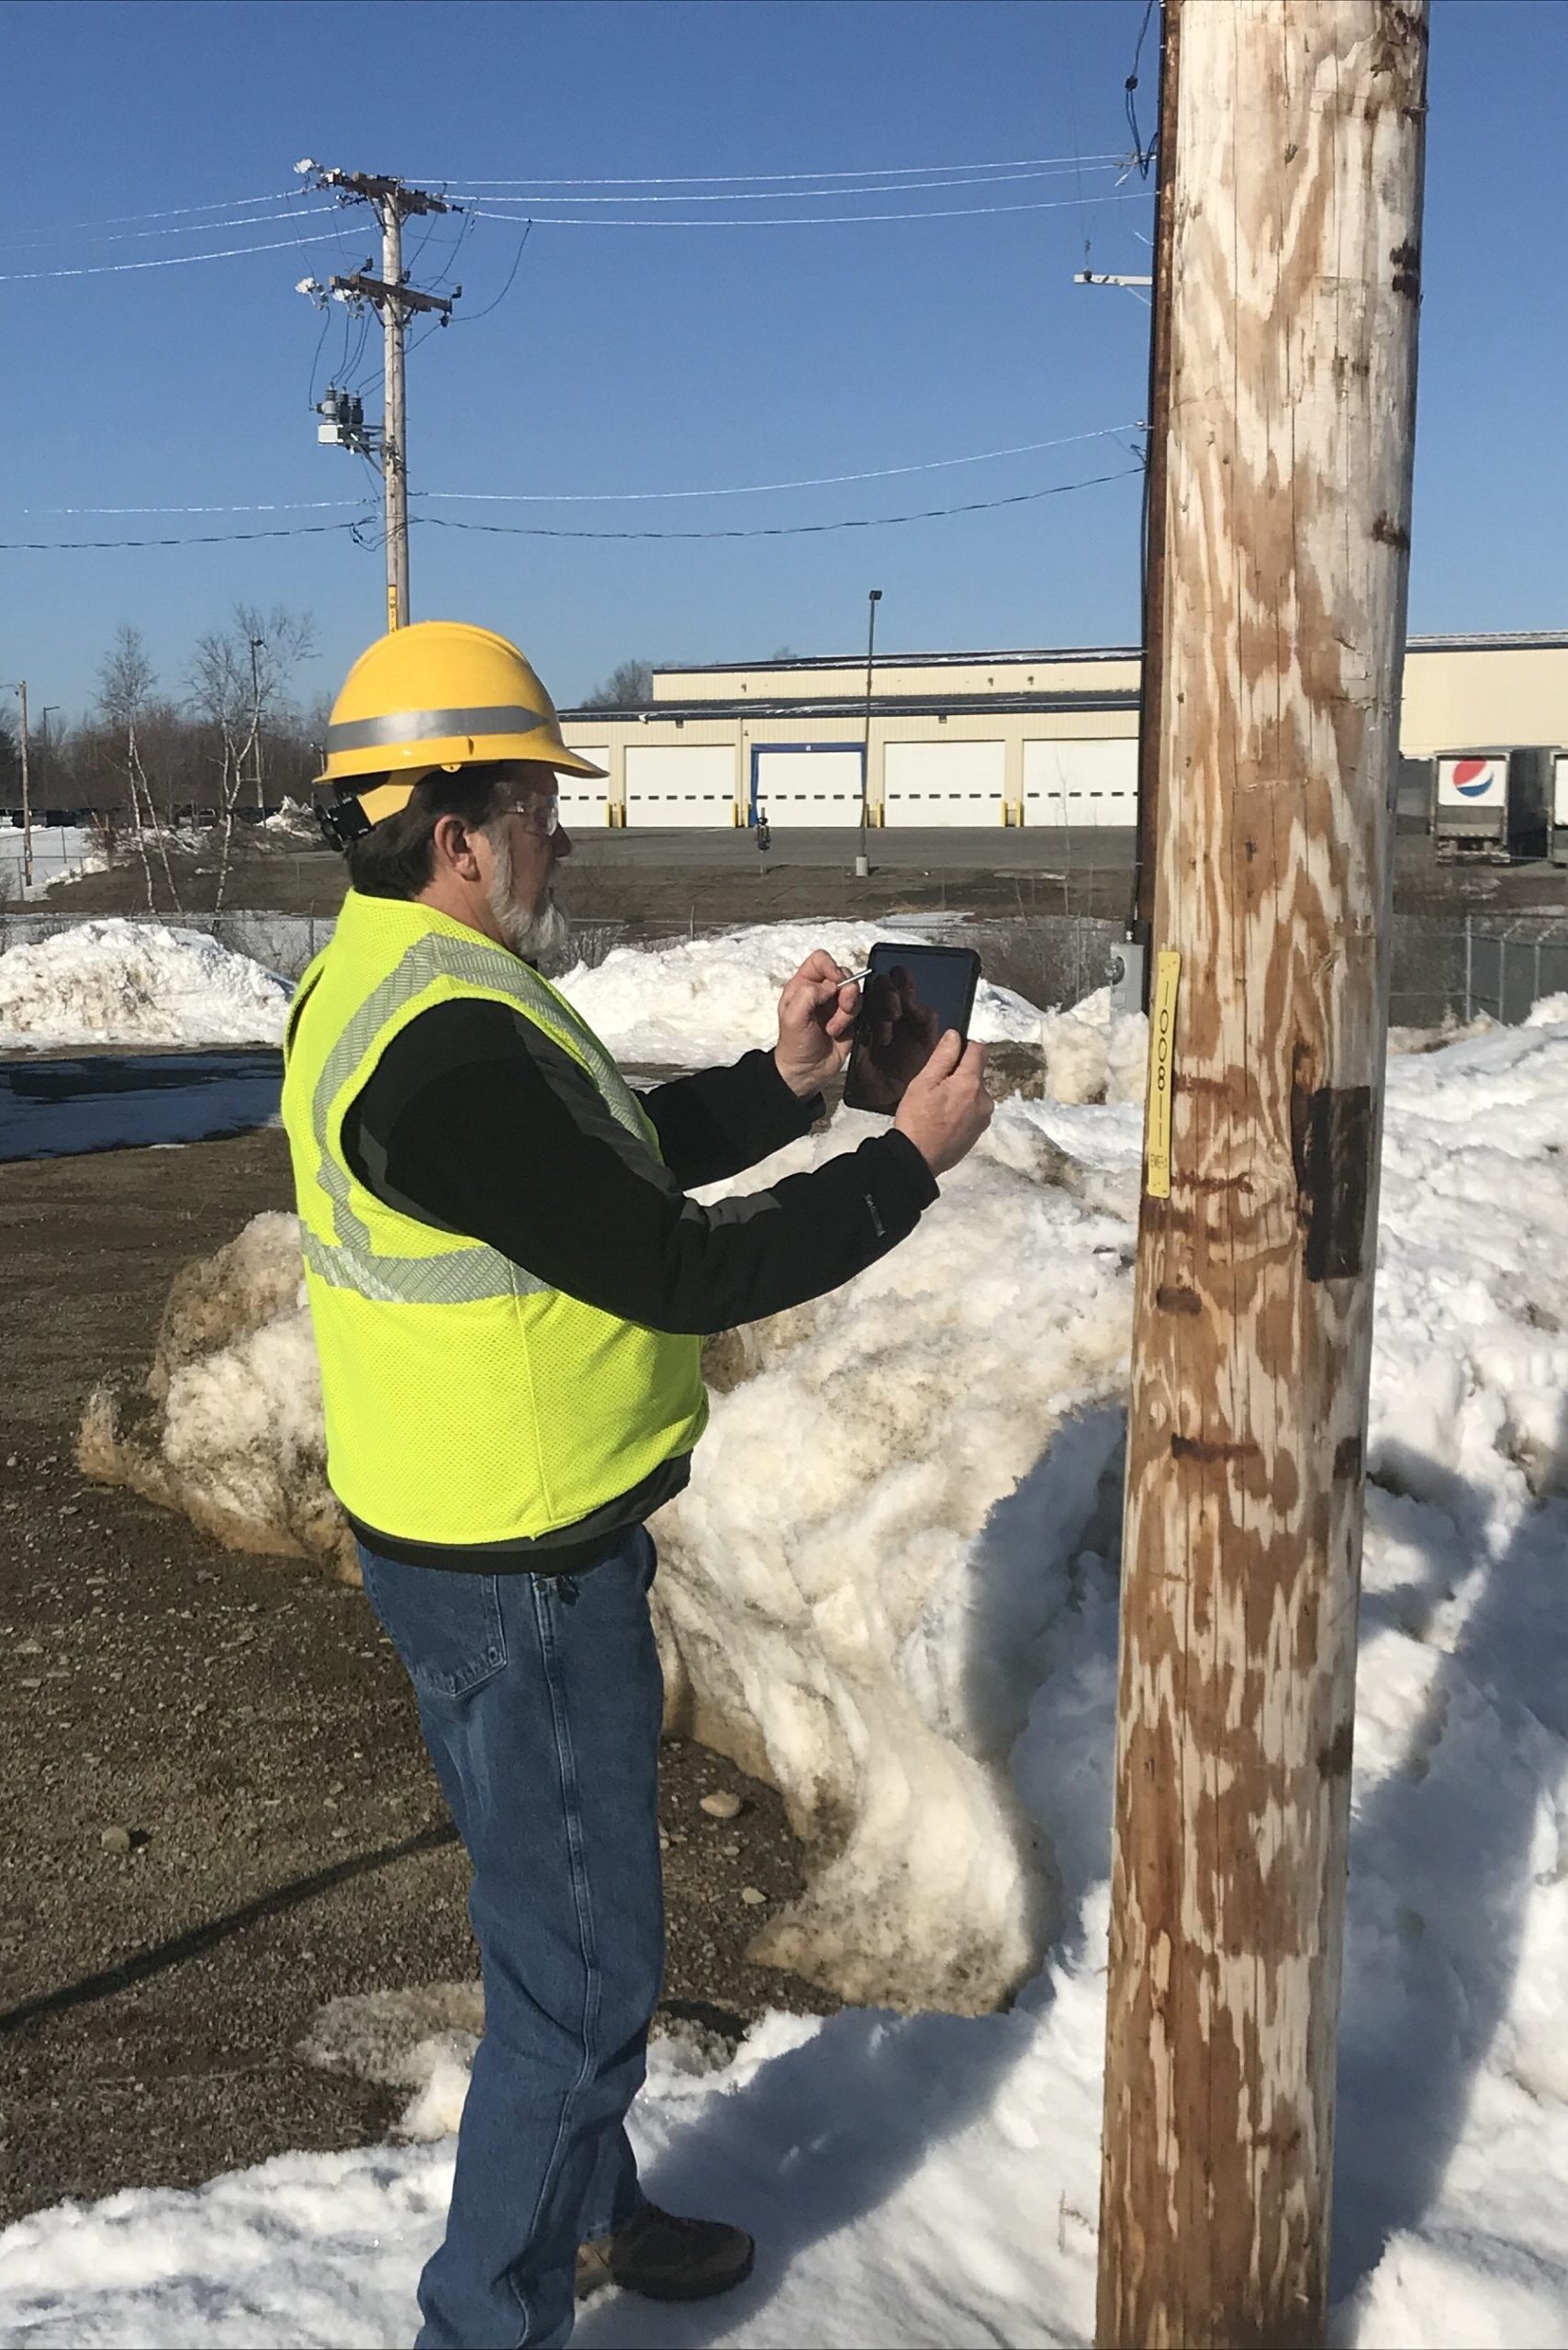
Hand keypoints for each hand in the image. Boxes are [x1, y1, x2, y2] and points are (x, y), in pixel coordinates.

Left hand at [774, 950, 859, 1097]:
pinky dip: (851, 1020)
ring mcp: (836, 1004)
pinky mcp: (849, 1018)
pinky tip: (838, 1032)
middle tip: (838, 1007)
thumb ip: (809, 993)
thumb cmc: (794, 1045)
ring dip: (847, 1009)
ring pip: (854, 992)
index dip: (831, 966)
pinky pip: (860, 1008)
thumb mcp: (793, 1017)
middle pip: (843, 974)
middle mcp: (821, 991)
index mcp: (803, 985)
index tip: (835, 981)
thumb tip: (831, 985)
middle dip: (844, 991)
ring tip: (833, 1027)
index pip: (820, 960)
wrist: (806, 1072)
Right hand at [894, 1029, 991, 1175]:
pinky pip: (973, 1111)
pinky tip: (943, 1119)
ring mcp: (983, 1117)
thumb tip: (955, 1036)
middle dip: (958, 1075)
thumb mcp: (923, 1083)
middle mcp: (984, 1099)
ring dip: (960, 1094)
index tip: (948, 1055)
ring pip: (974, 1093)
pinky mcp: (979, 1131)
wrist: (917, 1160)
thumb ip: (943, 1056)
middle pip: (976, 1073)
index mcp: (971, 1083)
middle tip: (934, 1088)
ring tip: (937, 1107)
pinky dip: (961, 1110)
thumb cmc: (916, 1121)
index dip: (963, 1047)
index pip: (978, 1050)